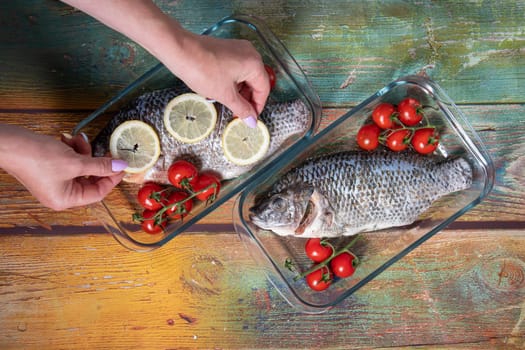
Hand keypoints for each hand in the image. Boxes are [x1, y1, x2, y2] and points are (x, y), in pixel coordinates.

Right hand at [0, 125, 126, 209]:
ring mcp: (54, 183)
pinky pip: (70, 162)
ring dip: (83, 153)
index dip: (111, 178)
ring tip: (78, 140)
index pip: (98, 193)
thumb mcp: (75, 162)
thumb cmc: (37, 157)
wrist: (9, 143)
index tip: (121, 165)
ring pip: (80, 168)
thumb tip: (120, 166)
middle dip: (95, 162)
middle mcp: (60, 195)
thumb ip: (100, 165)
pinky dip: (72, 151)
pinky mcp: (49, 170)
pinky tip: (68, 139)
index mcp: (66, 200)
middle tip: (102, 150)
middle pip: (90, 180)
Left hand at [164, 32, 270, 126]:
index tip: (250, 118)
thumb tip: (252, 121)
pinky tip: (222, 90)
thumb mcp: (225, 95)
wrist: (179, 51)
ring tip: (228, 102)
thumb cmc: (203, 70)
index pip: (264, 89)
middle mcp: (250, 53)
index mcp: (254, 64)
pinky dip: (233, 81)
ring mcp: (238, 49)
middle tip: (239, 113)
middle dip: (248, 99)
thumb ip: (242, 109)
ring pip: (246, 75)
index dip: (258, 106)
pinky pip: (236, 68)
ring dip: (240, 91)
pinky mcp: (227, 48)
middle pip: (256, 81)